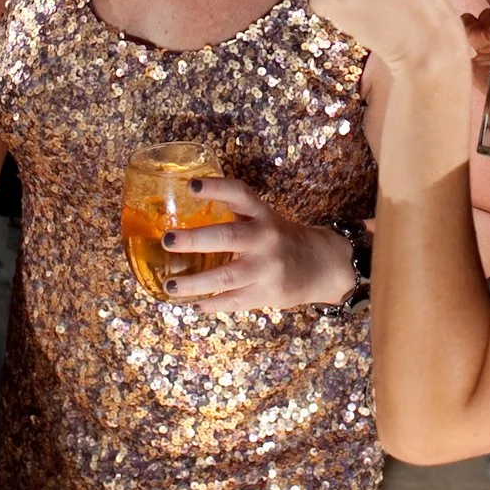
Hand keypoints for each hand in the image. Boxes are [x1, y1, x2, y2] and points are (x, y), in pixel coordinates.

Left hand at [153, 177, 356, 311]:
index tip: (189, 185)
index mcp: (263, 215)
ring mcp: (267, 268)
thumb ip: (234, 214)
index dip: (215, 187)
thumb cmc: (281, 239)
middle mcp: (265, 238)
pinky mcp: (268, 294)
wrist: (321, 266)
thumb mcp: (264, 219)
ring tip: (170, 285)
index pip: (239, 194)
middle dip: (194, 240)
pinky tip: (196, 304)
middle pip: (227, 237)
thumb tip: (186, 211)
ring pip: (226, 276)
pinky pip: (234, 301)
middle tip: (167, 240)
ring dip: (194, 283)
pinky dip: (212, 303)